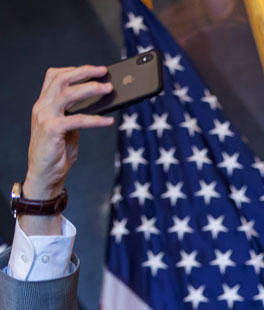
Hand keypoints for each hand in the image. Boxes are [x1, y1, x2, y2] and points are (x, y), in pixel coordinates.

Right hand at [24, 65, 114, 200]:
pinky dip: (96, 119)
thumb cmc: (58, 152)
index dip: (75, 70)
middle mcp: (42, 106)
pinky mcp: (52, 130)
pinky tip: (109, 120)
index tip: (95, 70)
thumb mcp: (69, 128)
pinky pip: (78, 120)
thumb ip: (77, 114)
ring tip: (109, 89)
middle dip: (84, 72)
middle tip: (104, 72)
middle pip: (61, 79)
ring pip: (68, 94)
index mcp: (44, 103)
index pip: (55, 77)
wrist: (44, 174)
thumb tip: (99, 104)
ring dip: (91, 89)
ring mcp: (45, 117)